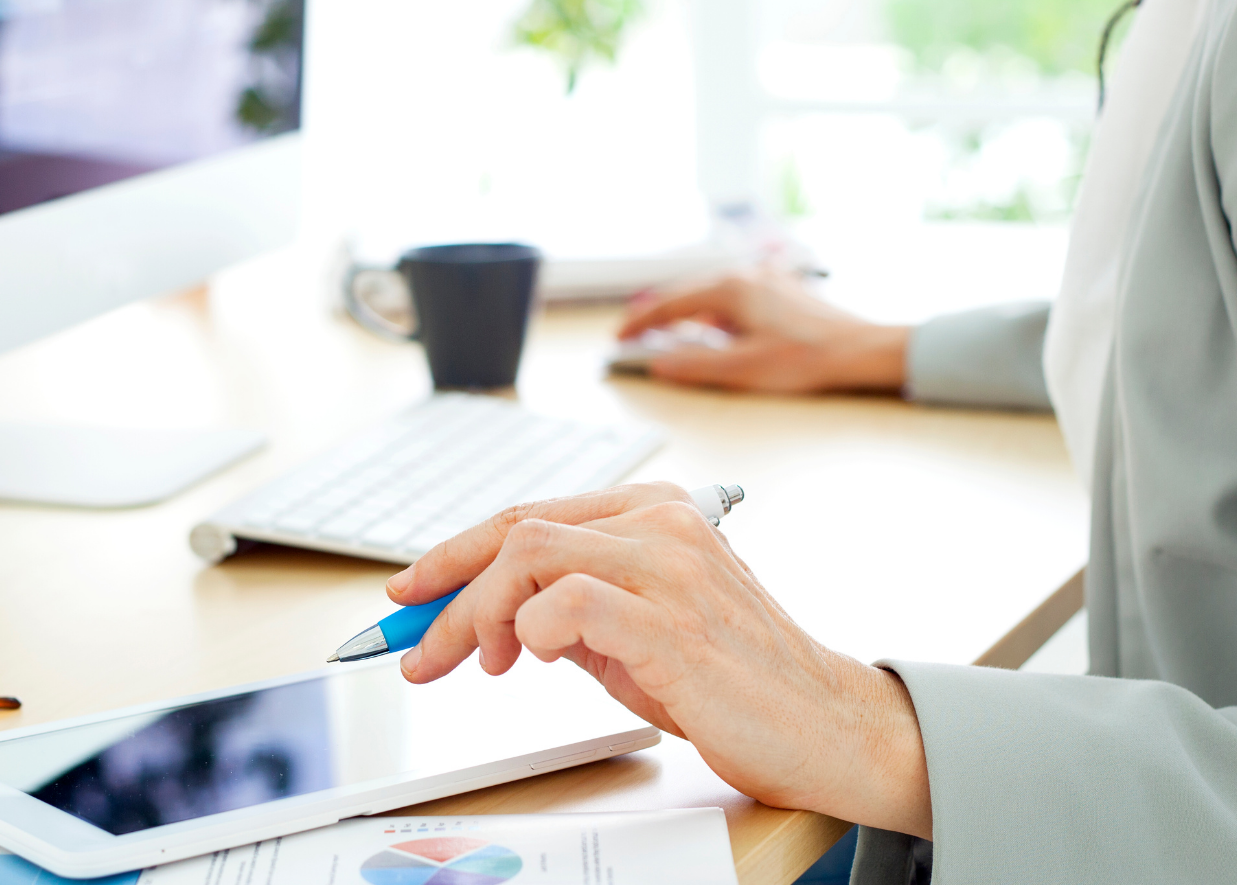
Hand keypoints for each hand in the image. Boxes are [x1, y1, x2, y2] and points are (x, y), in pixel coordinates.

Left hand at [386, 482, 933, 838]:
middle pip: (517, 530)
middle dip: (447, 590)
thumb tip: (493, 616)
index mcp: (655, 510)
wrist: (827, 726)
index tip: (409, 591)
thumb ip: (575, 609)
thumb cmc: (738, 681)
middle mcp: (661, 521)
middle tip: (417, 648)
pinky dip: (530, 631)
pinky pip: (566, 604)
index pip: (530, 515)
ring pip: (529, 556)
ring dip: (479, 615)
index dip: (456, 552)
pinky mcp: (672, 620)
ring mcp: (670, 564)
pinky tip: (535, 660)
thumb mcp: (641, 630)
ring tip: (480, 664)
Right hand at [617, 271, 910, 392]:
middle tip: (635, 336)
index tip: (620, 338)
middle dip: (660, 317)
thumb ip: (695, 365)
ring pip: (712, 296)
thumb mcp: (744, 369)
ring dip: (688, 317)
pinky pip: (735, 300)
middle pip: (688, 294)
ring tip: (669, 337)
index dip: (641, 323)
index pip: (671, 304)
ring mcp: (766, 282)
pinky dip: (714, 316)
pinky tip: (716, 333)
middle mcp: (747, 276)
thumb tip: (659, 363)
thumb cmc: (809, 358)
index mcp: (732, 289)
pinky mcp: (782, 293)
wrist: (863, 350)